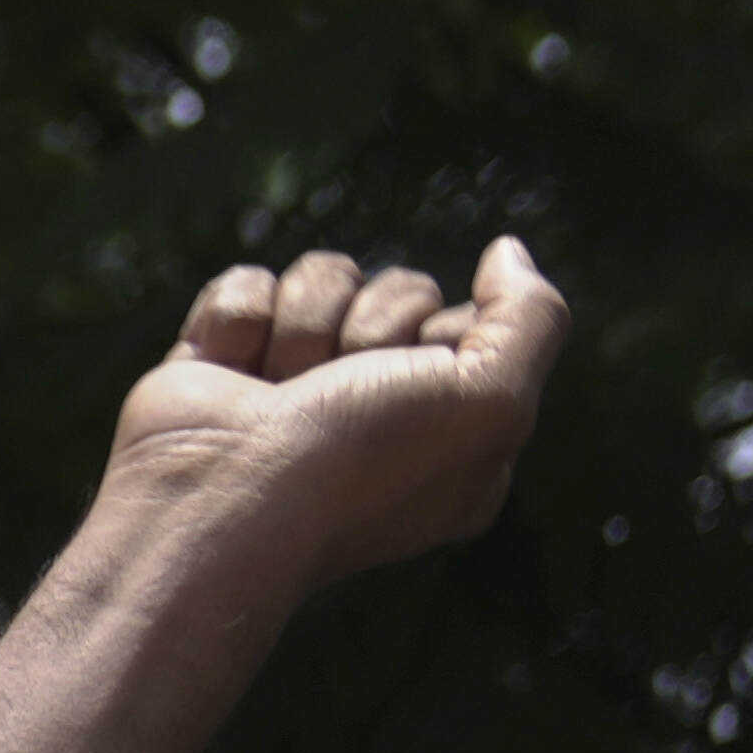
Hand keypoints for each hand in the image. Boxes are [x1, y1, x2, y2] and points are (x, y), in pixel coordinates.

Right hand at [85, 238, 571, 597]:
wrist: (219, 502)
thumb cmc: (360, 466)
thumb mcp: (494, 402)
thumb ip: (533, 316)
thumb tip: (506, 250)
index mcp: (447, 434)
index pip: (468, 324)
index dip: (444, 338)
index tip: (418, 387)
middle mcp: (373, 410)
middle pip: (401, 290)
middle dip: (372, 328)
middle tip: (341, 391)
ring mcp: (293, 385)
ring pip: (325, 276)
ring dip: (305, 325)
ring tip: (278, 390)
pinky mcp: (226, 361)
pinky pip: (250, 284)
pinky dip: (240, 321)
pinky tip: (231, 370)